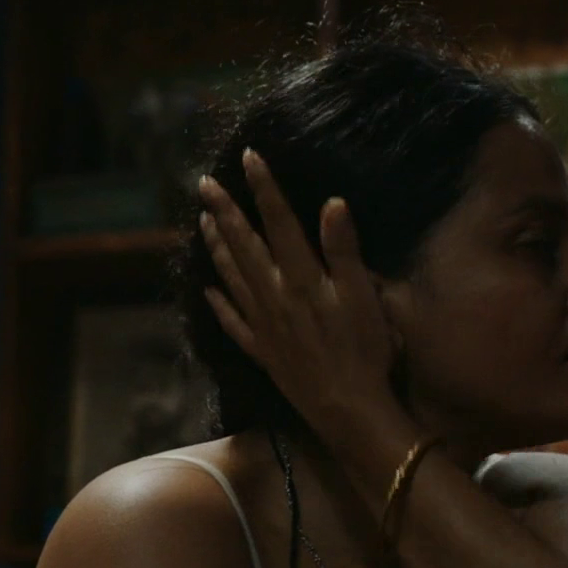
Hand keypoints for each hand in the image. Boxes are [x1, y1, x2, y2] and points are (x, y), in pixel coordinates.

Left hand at [196, 150, 401, 430]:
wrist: (348, 410)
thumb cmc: (365, 353)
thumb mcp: (364, 298)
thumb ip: (344, 251)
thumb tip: (331, 204)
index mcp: (301, 278)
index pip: (279, 222)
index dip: (264, 187)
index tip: (249, 157)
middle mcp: (274, 297)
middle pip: (244, 245)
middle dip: (224, 210)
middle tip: (204, 183)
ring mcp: (264, 325)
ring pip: (232, 277)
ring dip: (216, 246)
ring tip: (202, 221)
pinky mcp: (263, 351)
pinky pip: (233, 322)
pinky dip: (219, 302)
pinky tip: (208, 290)